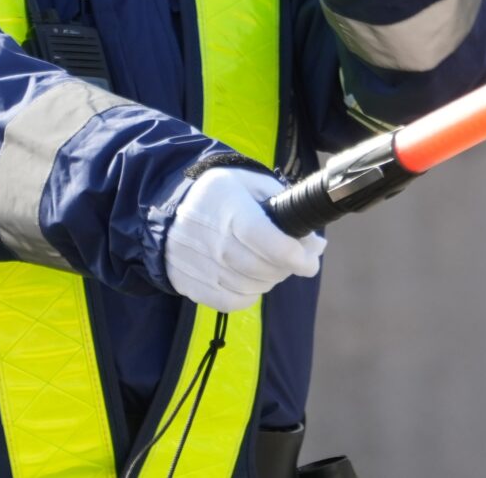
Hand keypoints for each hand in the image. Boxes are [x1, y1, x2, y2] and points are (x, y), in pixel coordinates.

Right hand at [162, 167, 325, 311]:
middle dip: (286, 267)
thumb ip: (286, 209)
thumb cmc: (222, 192)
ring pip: (249, 287)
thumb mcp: (252, 184)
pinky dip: (249, 295)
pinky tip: (252, 279)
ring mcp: (195, 263)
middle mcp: (209, 236)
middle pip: (261, 268)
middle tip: (295, 259)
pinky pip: (230, 302)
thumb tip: (315, 247)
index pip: (268, 241)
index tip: (310, 261)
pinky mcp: (187, 283)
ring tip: (271, 264)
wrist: (170, 204)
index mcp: (228, 205)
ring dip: (269, 280)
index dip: (296, 256)